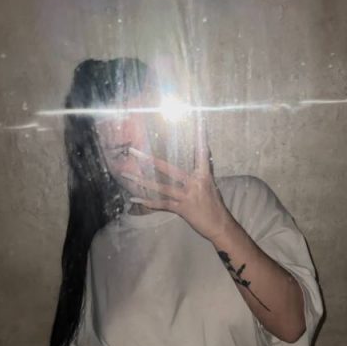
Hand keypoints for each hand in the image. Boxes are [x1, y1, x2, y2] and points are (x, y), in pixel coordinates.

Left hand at [119, 123, 231, 241]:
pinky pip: (162, 204)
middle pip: (168, 168)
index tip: (198, 119)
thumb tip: (200, 156)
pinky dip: (148, 202)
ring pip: (160, 187)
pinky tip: (135, 199)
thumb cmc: (215, 204)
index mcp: (203, 174)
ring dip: (141, 181)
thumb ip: (200, 171)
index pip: (200, 151)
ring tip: (126, 174)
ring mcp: (187, 196)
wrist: (220, 225)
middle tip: (133, 151)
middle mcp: (194, 183)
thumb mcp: (210, 184)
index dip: (200, 136)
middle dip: (149, 159)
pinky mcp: (182, 209)